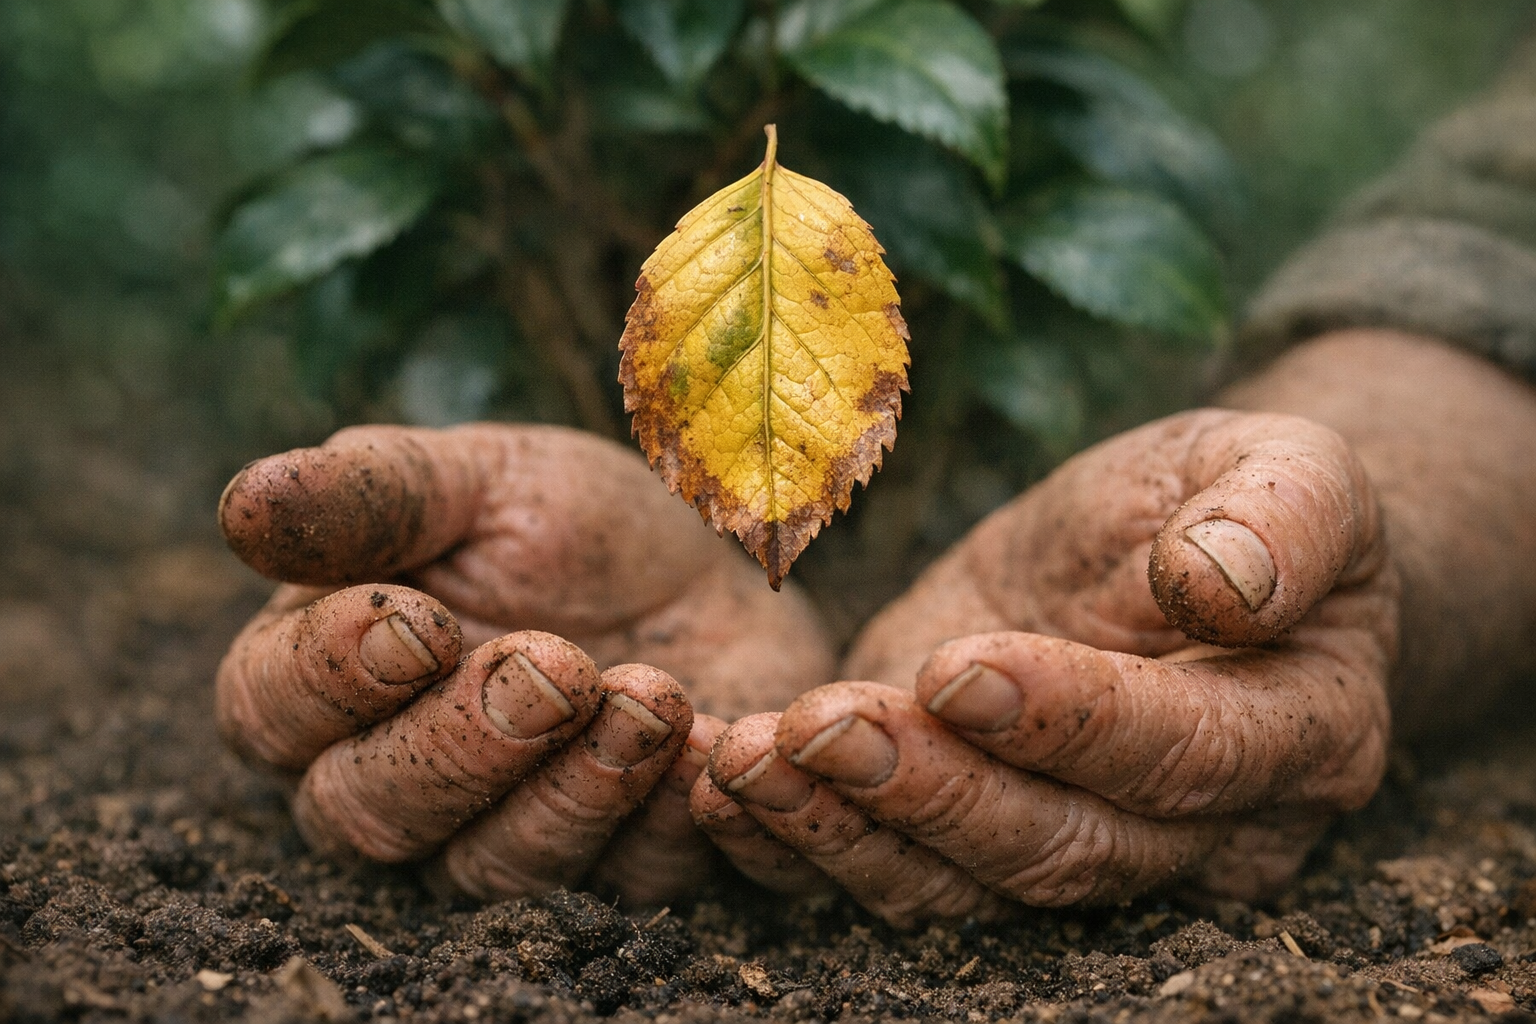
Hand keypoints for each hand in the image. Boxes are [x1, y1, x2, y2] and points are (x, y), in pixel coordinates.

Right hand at [216, 423, 833, 904]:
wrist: (721, 569)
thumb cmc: (576, 527)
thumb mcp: (485, 481)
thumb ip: (374, 498)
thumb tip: (243, 509)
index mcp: (334, 671)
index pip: (267, 707)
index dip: (329, 677)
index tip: (415, 622)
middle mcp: (397, 774)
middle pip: (366, 813)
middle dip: (459, 743)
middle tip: (551, 665)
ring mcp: (505, 832)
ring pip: (490, 866)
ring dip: (571, 788)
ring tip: (648, 693)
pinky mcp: (620, 861)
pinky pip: (626, 880)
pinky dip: (668, 818)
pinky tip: (705, 746)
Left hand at [693, 408, 1397, 923]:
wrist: (1173, 551)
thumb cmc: (1239, 501)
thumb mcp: (1286, 466)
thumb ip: (1282, 517)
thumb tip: (1227, 587)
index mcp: (1298, 736)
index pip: (1183, 753)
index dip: (1071, 722)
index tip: (961, 668)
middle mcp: (1193, 829)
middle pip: (1060, 848)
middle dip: (931, 794)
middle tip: (819, 729)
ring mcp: (1075, 841)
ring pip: (960, 886)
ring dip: (844, 829)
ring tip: (745, 759)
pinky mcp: (969, 826)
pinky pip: (890, 867)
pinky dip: (798, 844)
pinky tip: (721, 784)